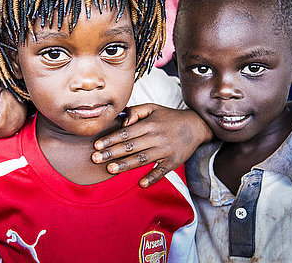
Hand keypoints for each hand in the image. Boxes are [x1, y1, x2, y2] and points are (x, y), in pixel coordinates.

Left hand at [92, 103, 212, 186]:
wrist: (196, 126)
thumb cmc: (169, 117)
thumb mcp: (152, 108)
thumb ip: (135, 112)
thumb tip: (122, 122)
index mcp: (149, 125)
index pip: (125, 133)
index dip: (110, 139)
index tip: (96, 145)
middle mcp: (156, 138)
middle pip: (130, 147)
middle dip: (112, 153)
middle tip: (95, 159)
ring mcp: (165, 151)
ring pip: (142, 159)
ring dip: (125, 165)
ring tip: (110, 169)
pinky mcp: (173, 162)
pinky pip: (162, 171)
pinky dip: (152, 178)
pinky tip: (141, 183)